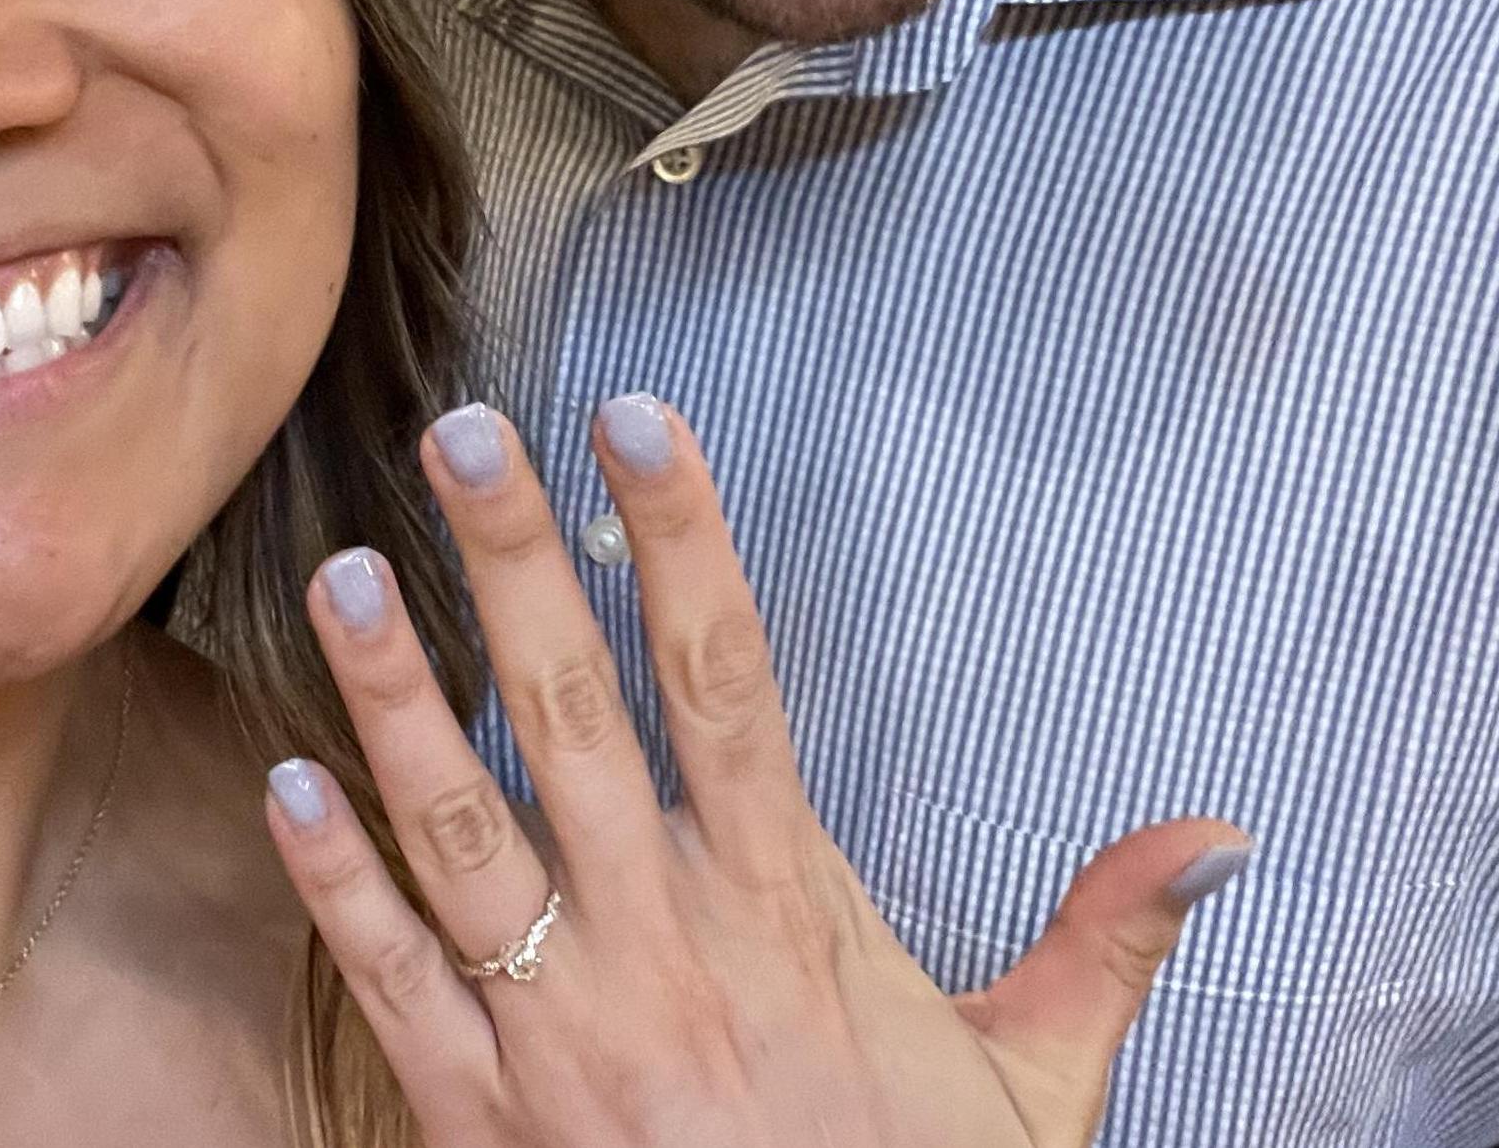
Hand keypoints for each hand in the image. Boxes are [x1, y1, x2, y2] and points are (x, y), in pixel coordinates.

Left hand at [263, 396, 1249, 1147]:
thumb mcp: (1029, 1095)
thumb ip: (1102, 946)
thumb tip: (1217, 835)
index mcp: (784, 914)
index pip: (728, 681)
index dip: (681, 541)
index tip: (635, 421)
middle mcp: (661, 949)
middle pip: (575, 719)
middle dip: (514, 568)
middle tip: (458, 437)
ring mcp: (558, 1030)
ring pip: (458, 831)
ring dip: (393, 697)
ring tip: (347, 572)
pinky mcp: (477, 1115)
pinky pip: (391, 981)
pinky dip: (331, 883)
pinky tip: (281, 781)